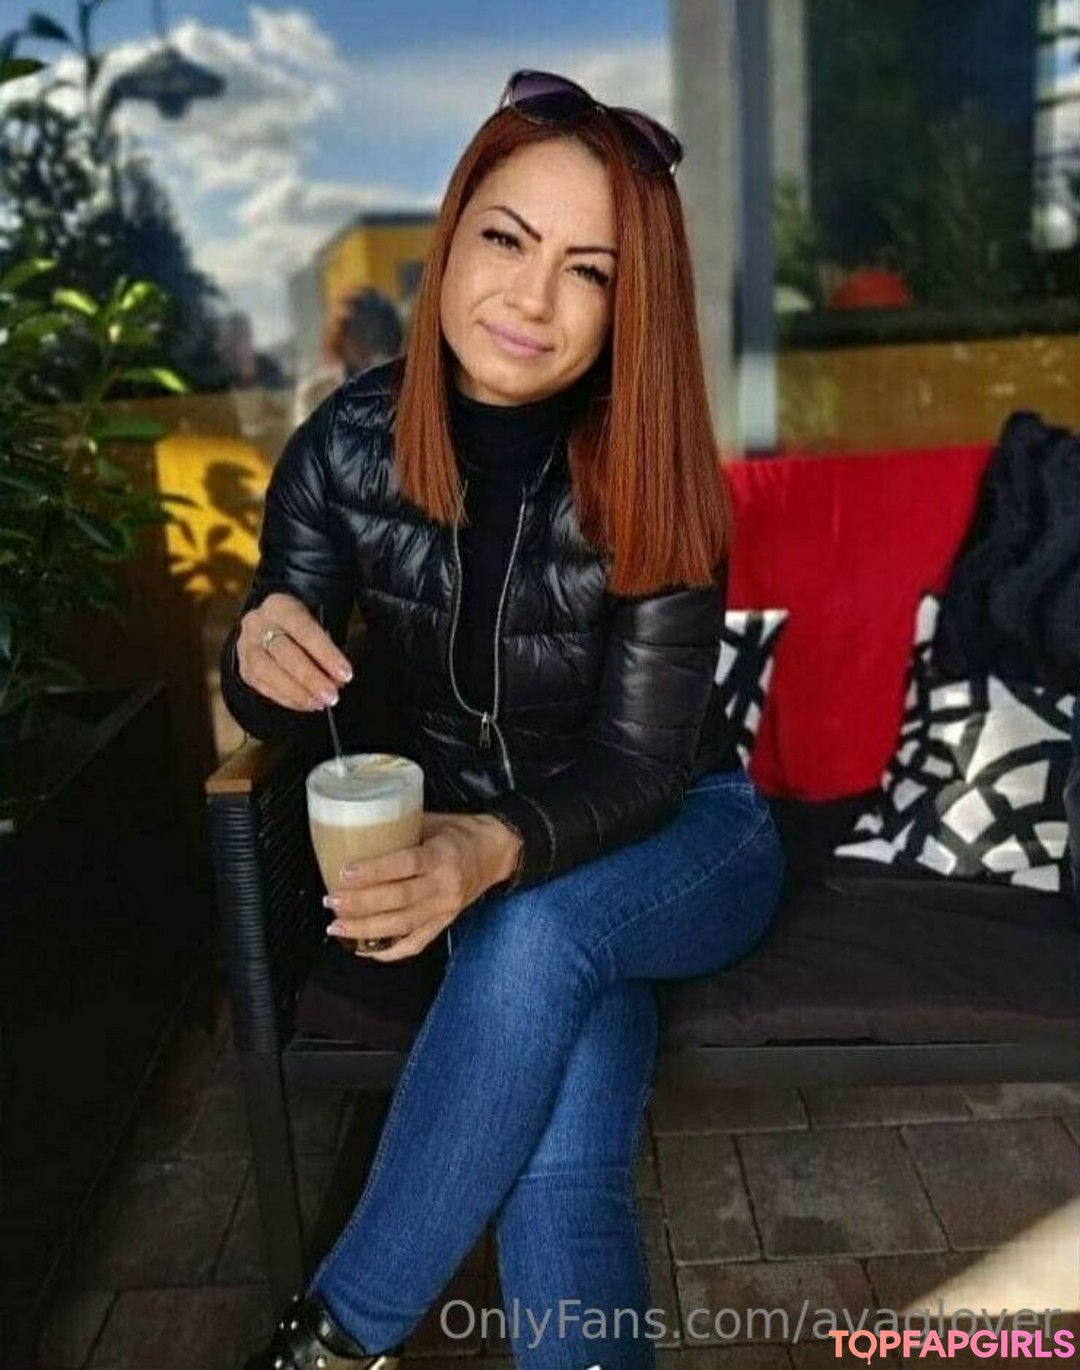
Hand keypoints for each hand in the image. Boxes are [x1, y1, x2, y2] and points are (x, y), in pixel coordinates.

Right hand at [236, 592, 353, 711]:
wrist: (271, 623)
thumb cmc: (301, 626)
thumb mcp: (315, 623)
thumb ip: (326, 648)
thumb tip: (337, 679)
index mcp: (280, 606)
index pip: (304, 630)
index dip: (326, 654)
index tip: (345, 673)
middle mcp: (258, 624)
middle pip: (284, 653)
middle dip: (311, 678)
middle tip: (332, 695)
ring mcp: (247, 647)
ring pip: (267, 672)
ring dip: (297, 692)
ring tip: (320, 703)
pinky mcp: (244, 668)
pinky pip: (263, 687)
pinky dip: (287, 699)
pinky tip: (306, 704)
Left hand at [324, 813, 522, 960]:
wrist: (496, 852)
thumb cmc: (460, 833)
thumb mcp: (433, 821)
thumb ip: (400, 828)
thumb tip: (357, 830)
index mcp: (442, 855)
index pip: (404, 866)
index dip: (373, 872)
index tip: (344, 873)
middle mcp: (444, 886)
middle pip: (399, 900)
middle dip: (360, 904)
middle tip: (332, 901)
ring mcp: (445, 909)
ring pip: (402, 925)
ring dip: (366, 930)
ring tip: (337, 926)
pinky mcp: (444, 924)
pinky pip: (415, 944)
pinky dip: (389, 951)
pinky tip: (364, 949)